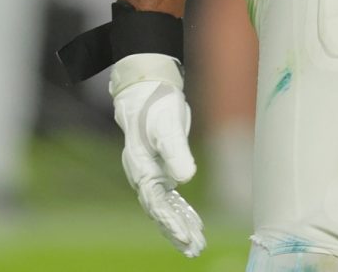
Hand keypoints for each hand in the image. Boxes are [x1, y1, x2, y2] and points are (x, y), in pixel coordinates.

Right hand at [110, 54, 204, 256]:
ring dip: (180, 226)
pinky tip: (194, 224)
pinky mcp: (160, 170)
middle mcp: (144, 175)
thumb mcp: (168, 126)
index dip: (170, 222)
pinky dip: (181, 212)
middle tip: (193, 250)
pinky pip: (170, 198)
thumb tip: (186, 178)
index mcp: (142, 168)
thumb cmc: (155, 104)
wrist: (146, 88)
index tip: (185, 236)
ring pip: (165, 208)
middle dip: (176, 232)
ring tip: (195, 246)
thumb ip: (176, 151)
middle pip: (159, 211)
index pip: (156, 202)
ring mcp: (151, 174)